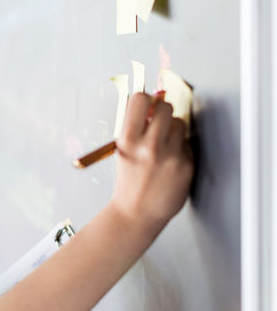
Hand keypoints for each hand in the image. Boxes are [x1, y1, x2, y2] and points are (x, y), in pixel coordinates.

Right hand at [109, 92, 193, 230]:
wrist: (137, 212)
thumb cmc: (129, 180)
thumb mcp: (122, 150)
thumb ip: (135, 125)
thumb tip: (152, 99)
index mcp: (127, 140)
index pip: (140, 99)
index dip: (145, 98)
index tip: (147, 103)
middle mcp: (149, 145)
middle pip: (165, 107)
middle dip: (163, 111)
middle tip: (158, 121)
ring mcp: (170, 155)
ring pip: (179, 123)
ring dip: (172, 129)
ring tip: (163, 145)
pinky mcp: (186, 164)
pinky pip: (187, 143)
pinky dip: (180, 148)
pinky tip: (170, 161)